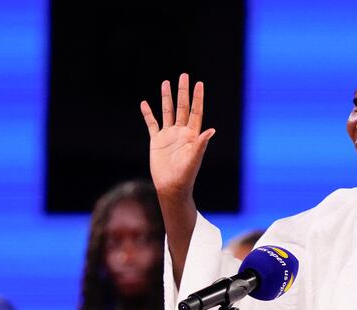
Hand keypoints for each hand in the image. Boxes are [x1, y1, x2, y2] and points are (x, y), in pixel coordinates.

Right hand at [140, 73, 214, 199]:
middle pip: (182, 107)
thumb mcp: (194, 158)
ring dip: (166, 98)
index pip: (196, 111)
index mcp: (192, 135)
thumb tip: (212, 130)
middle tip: (183, 75)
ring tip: (166, 83)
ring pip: (167, 112)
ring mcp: (169, 135)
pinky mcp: (157, 141)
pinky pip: (152, 124)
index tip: (199, 84)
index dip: (197, 98)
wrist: (171, 186)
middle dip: (182, 91)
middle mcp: (181, 132)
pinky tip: (144, 103)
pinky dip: (148, 114)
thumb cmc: (186, 175)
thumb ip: (201, 144)